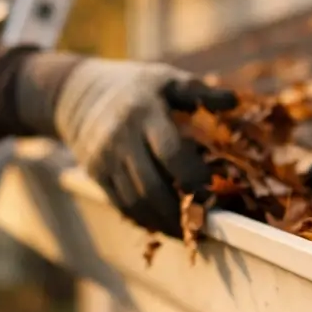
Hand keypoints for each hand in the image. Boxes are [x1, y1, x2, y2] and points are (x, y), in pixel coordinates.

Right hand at [18, 57, 236, 235]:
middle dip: (180, 212)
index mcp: (145, 112)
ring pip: (136, 202)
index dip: (194, 177)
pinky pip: (122, 205)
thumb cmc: (134, 87)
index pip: (171, 153)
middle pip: (152, 187)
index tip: (214, 191)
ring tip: (188, 232)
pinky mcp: (96, 174)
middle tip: (204, 224)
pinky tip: (164, 224)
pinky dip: (145, 219)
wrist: (77, 93)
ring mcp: (105, 158)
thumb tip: (234, 101)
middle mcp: (122, 138)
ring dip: (163, 223)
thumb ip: (198, 92)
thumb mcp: (164, 79)